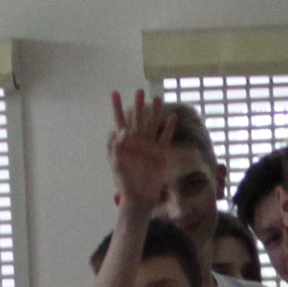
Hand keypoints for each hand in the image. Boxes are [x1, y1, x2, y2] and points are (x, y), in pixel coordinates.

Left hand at [106, 88, 171, 208]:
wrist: (140, 195)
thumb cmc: (125, 181)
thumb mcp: (117, 164)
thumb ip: (117, 147)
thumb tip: (121, 131)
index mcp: (124, 143)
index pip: (119, 121)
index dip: (117, 108)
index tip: (115, 93)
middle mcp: (137, 141)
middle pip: (138, 119)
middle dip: (138, 105)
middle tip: (139, 91)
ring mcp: (149, 146)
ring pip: (152, 124)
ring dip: (155, 112)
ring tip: (157, 98)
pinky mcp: (160, 153)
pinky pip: (165, 137)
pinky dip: (169, 128)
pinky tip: (172, 117)